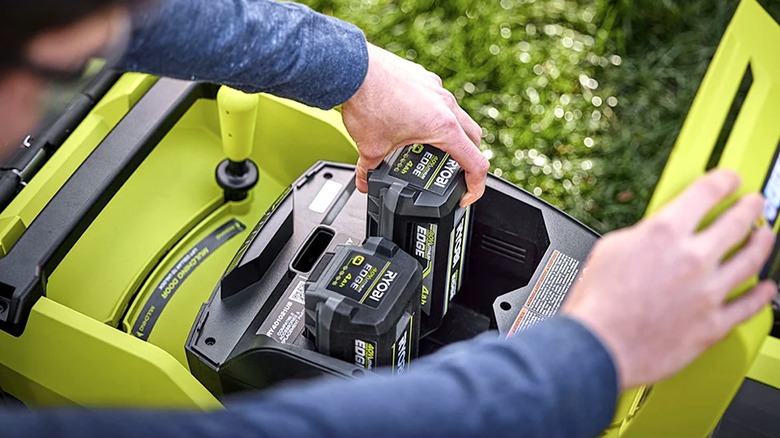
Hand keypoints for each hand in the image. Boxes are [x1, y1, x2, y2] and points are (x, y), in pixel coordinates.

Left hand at [341, 43, 487, 206]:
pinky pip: (437, 99)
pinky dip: (431, 114)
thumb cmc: (367, 100)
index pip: (475, 163)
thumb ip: (370, 170)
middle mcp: (445, 104)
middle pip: (473, 138)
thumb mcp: (370, 148)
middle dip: (467, 158)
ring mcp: (436, 88)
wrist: (352, 68)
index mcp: (443, 126)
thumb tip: (365, 181)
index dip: (475, 186)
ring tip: (427, 146)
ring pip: (457, 115)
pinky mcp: (423, 78)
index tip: (465, 196)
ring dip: (450, 134)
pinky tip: (408, 122)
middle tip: (451, 171)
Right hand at [562, 169, 776, 389]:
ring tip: (765, 236)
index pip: (706, 192)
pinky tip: (766, 289)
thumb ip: (642, 236)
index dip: (723, 180)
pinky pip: (748, 307)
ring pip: (750, 261)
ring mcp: (708, 292)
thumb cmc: (597, 303)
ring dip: (762, 244)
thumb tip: (655, 235)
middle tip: (754, 202)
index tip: (729, 180)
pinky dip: (762, 296)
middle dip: (750, 208)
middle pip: (737, 222)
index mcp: (665, 232)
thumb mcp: (610, 248)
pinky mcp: (713, 325)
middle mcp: (693, 258)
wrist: (598, 346)